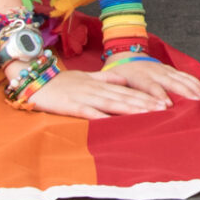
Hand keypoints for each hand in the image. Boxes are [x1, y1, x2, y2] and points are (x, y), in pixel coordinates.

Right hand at [21, 66, 181, 118]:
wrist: (35, 79)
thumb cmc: (61, 82)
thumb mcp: (86, 76)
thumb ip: (105, 78)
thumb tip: (124, 79)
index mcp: (100, 83)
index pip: (127, 90)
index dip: (145, 95)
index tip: (163, 100)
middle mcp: (95, 89)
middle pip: (124, 96)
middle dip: (145, 103)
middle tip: (164, 109)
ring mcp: (84, 97)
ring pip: (112, 103)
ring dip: (131, 108)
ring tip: (148, 114)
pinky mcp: (71, 106)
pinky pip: (89, 112)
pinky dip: (102, 117)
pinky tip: (115, 123)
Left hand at [100, 56, 199, 103]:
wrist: (124, 54)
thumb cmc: (118, 74)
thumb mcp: (114, 83)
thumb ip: (120, 94)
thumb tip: (122, 110)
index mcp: (139, 77)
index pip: (150, 86)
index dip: (159, 95)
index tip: (167, 105)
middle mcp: (153, 72)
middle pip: (171, 82)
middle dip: (184, 92)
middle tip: (195, 102)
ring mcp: (163, 69)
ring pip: (180, 78)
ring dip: (192, 88)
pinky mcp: (169, 69)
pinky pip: (184, 75)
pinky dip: (194, 81)